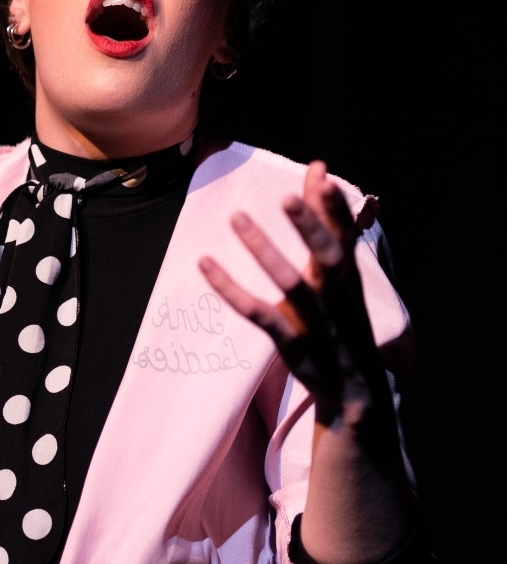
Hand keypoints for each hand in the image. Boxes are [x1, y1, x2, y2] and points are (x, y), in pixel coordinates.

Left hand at [199, 161, 387, 425]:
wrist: (358, 395)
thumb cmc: (343, 320)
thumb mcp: (339, 274)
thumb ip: (327, 222)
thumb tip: (317, 168)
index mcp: (350, 280)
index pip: (347, 239)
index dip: (336, 210)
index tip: (321, 177)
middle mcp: (338, 299)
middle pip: (329, 261)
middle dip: (311, 230)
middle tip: (286, 199)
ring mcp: (317, 324)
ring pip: (291, 286)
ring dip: (265, 252)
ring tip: (237, 217)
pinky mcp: (293, 345)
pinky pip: (260, 315)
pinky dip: (231, 290)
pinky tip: (205, 264)